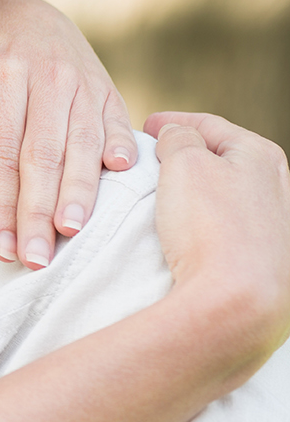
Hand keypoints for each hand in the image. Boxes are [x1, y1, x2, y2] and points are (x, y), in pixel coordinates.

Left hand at [0, 0, 135, 269]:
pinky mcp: (106, 86)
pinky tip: (121, 176)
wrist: (23, 8)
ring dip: (80, 192)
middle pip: (43, 156)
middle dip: (39, 212)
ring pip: (83, 144)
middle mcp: (46, 78)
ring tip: (72, 233)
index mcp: (1, 76)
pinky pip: (117, 120)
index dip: (2, 203)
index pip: (1, 152)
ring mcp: (81, 82)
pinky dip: (122, 146)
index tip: (1, 247)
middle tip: (37, 258)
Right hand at [147, 112, 289, 374]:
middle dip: (186, 153)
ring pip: (225, 191)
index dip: (172, 121)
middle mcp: (276, 185)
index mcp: (260, 155)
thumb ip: (178, 137)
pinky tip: (186, 225)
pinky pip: (227, 222)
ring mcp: (274, 223)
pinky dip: (204, 216)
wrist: (236, 300)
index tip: (145, 126)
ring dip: (195, 187)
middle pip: (222, 157)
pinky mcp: (264, 255)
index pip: (209, 124)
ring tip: (162, 192)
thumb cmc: (211, 226)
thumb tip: (176, 136)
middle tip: (152, 157)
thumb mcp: (184, 163)